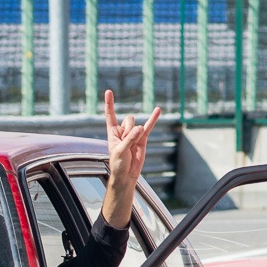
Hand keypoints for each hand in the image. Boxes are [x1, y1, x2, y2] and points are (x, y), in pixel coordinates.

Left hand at [102, 89, 160, 229]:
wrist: (127, 175)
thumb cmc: (118, 164)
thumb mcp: (120, 151)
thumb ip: (129, 139)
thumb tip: (139, 128)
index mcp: (112, 132)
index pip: (110, 115)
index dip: (109, 104)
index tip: (108, 91)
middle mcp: (122, 131)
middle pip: (128, 119)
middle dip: (129, 130)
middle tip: (126, 144)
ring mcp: (133, 134)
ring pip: (137, 125)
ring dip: (137, 135)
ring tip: (133, 148)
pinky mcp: (143, 139)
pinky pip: (149, 126)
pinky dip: (153, 118)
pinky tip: (158, 110)